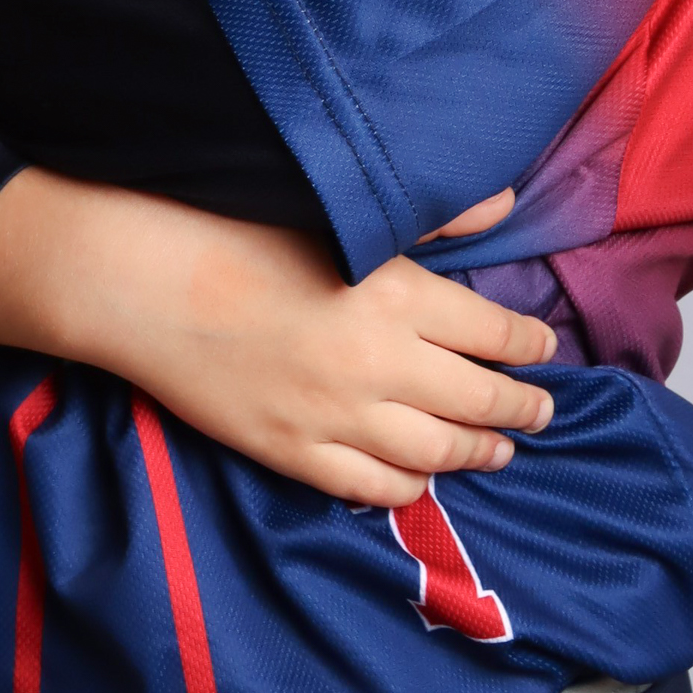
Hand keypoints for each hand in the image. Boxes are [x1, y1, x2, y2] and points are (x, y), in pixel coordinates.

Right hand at [0, 172, 554, 507]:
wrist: (148, 284)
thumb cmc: (240, 231)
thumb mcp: (344, 211)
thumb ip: (433, 216)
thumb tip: (503, 204)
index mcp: (400, 296)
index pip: (494, 334)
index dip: (527, 346)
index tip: (542, 347)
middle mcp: (382, 366)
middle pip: (479, 401)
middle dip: (521, 407)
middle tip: (544, 410)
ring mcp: (337, 418)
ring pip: (434, 454)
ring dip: (478, 452)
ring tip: (501, 449)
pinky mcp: (292, 453)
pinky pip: (369, 487)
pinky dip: (407, 487)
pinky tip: (421, 480)